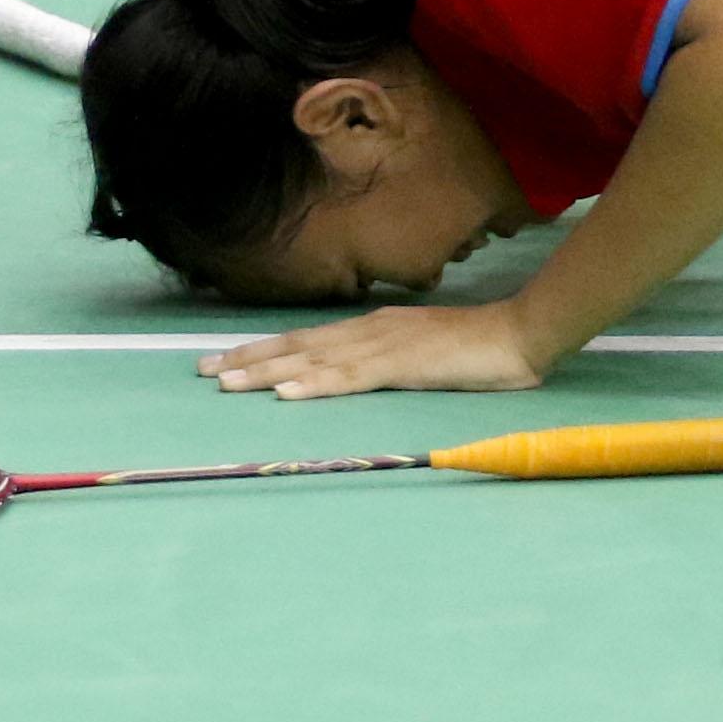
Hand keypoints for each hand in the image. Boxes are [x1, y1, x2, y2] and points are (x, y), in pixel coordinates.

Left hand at [200, 300, 547, 400]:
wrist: (519, 334)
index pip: (306, 340)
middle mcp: (368, 331)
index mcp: (372, 329)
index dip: (263, 350)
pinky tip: (287, 392)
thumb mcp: (421, 355)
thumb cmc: (477, 350)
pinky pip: (350, 378)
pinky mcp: (402, 364)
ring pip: (312, 360)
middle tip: (203, 371)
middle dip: (248, 359)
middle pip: (297, 346)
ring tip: (227, 383)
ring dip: (267, 372)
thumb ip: (390, 362)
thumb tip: (359, 375)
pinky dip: (316, 384)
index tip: (224, 360)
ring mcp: (383, 346)